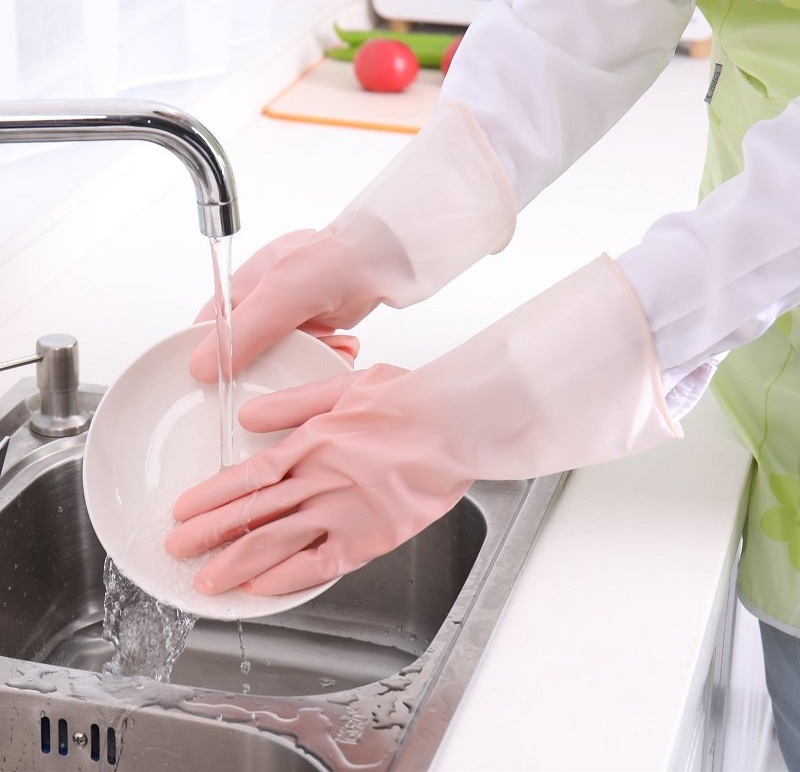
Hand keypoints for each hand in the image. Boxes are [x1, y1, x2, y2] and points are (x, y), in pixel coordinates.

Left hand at [170, 256, 678, 597]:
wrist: (457, 424)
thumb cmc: (408, 400)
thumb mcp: (344, 385)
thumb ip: (293, 403)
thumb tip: (247, 416)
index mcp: (312, 444)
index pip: (248, 477)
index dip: (211, 498)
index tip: (183, 511)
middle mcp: (320, 483)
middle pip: (253, 515)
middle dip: (209, 535)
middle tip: (177, 550)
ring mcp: (344, 515)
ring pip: (278, 544)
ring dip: (237, 564)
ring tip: (206, 581)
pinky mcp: (370, 539)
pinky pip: (321, 565)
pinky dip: (288, 579)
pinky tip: (262, 588)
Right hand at [190, 103, 515, 382]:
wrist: (384, 260)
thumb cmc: (333, 262)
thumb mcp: (281, 296)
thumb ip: (245, 331)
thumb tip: (202, 366)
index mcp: (241, 288)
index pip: (208, 330)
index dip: (208, 359)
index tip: (216, 385)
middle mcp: (262, 302)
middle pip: (244, 350)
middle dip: (264, 368)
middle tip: (279, 378)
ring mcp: (290, 317)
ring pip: (279, 357)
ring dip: (299, 364)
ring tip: (323, 354)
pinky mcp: (315, 329)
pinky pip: (308, 356)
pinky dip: (322, 359)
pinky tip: (340, 349)